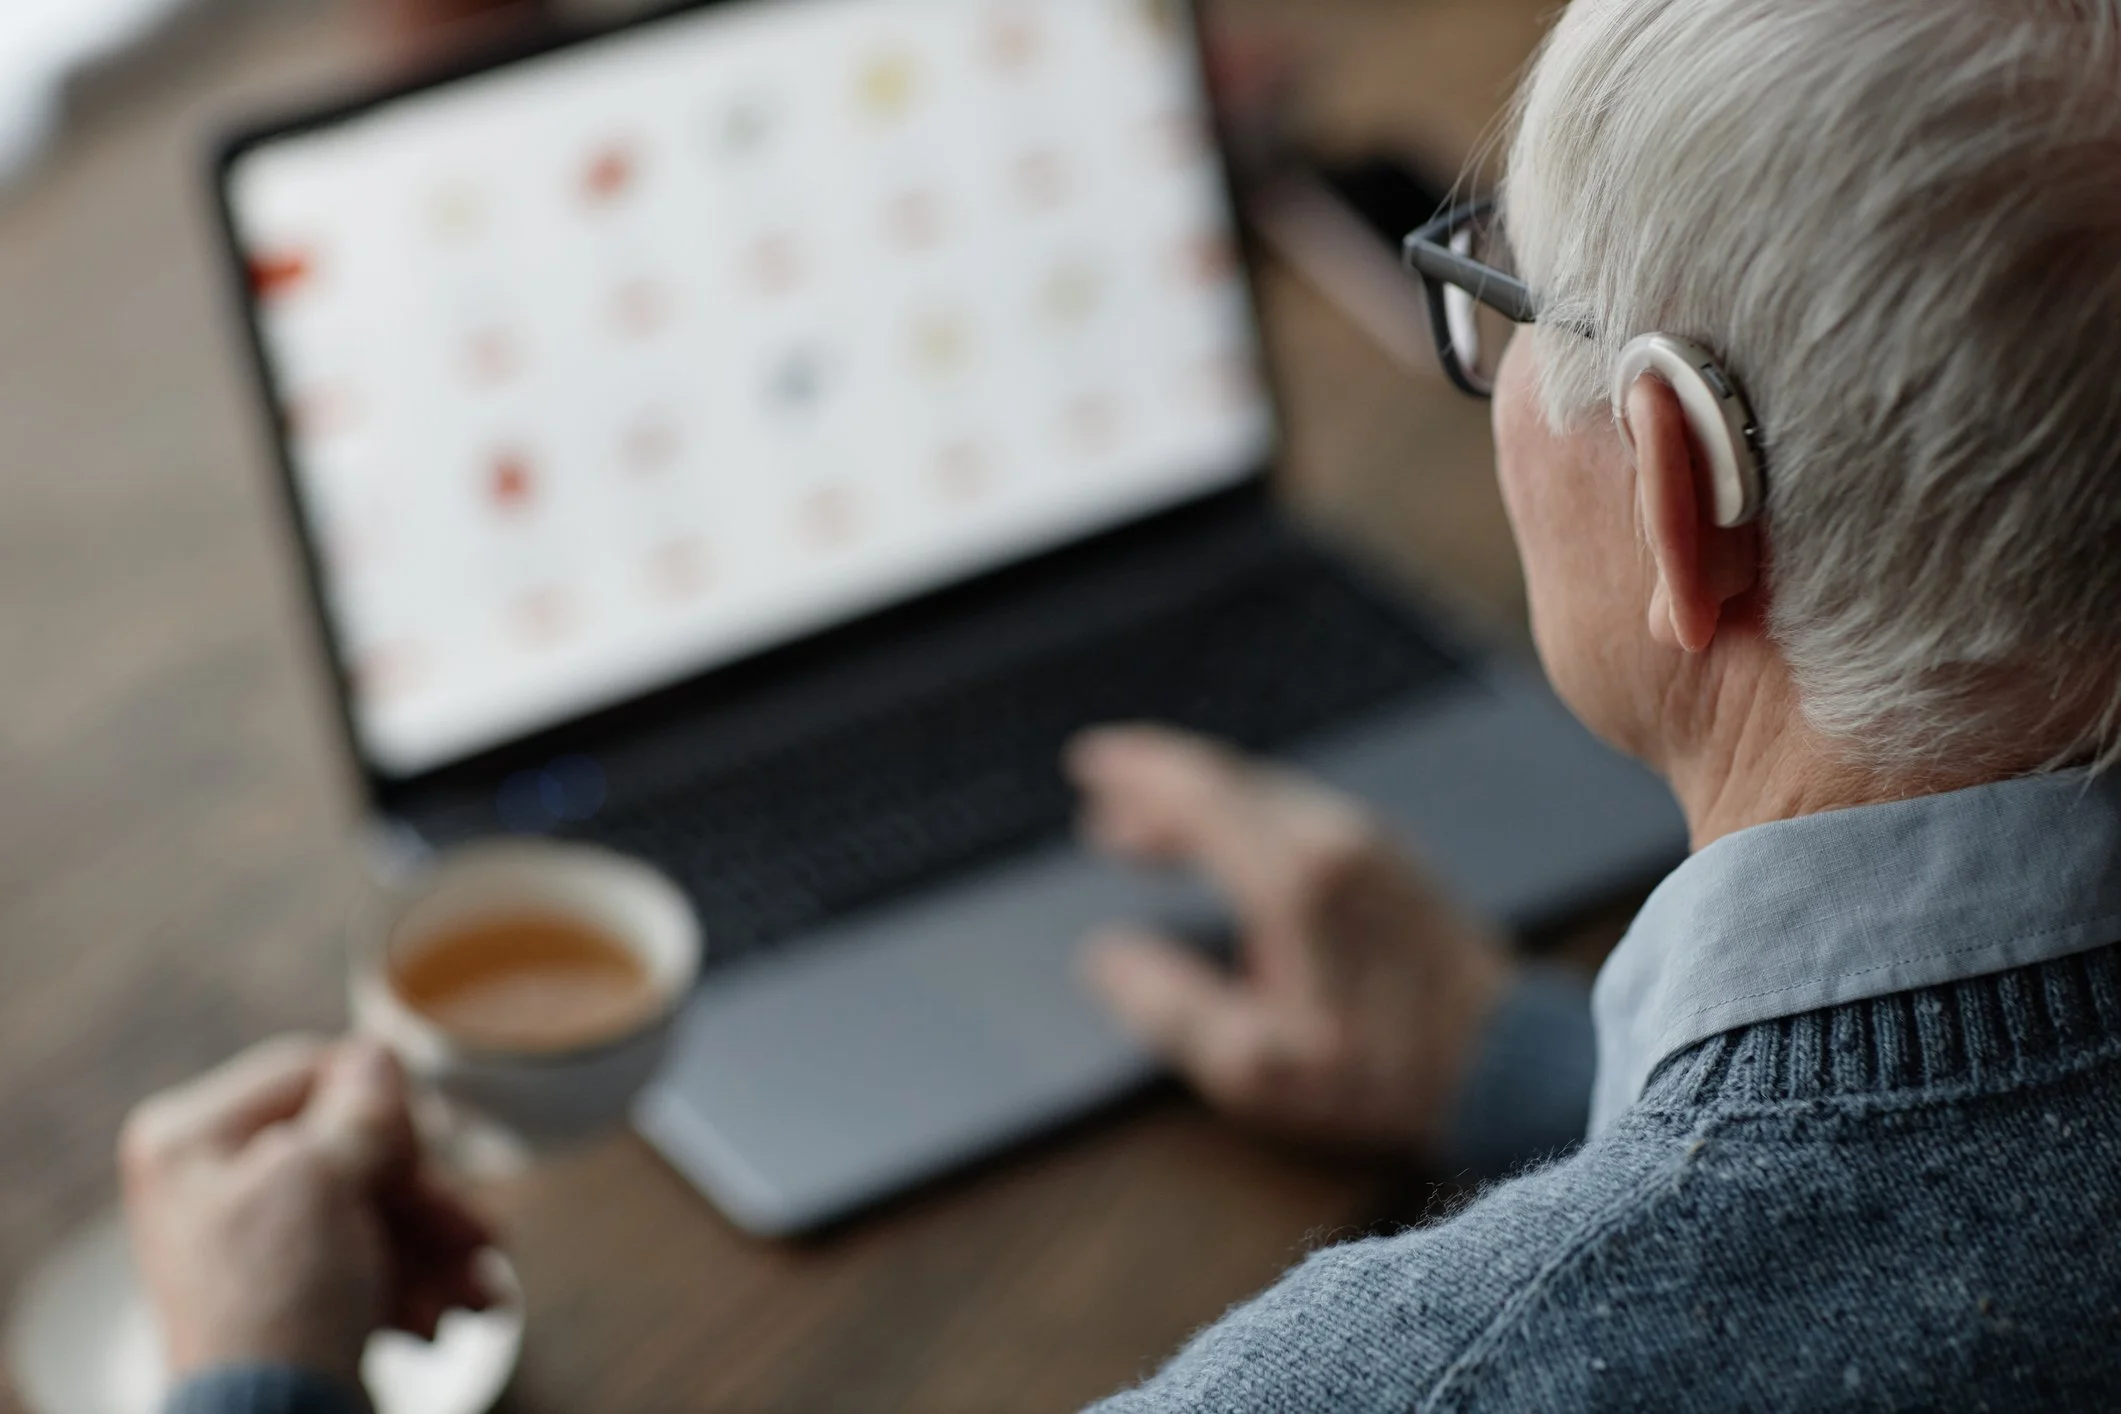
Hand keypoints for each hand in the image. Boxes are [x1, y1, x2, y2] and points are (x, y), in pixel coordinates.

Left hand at [120, 1037, 495, 1386]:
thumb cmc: (276, 1304)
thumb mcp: (322, 1180)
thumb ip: (359, 1107)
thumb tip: (379, 1050)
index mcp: (190, 1138)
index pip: (310, 1071)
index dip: (381, 1108)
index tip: (426, 1151)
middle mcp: (209, 1181)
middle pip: (353, 1147)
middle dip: (426, 1201)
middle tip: (478, 1235)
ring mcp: (248, 1239)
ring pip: (372, 1207)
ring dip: (436, 1249)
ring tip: (476, 1293)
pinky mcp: (285, 1292)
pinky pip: (365, 1258)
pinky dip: (415, 1281)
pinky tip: (453, 1311)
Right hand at [1070, 726, 1512, 1151]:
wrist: (1501, 1065)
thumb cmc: (1377, 1074)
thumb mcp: (1253, 1065)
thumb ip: (1167, 1005)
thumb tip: (1105, 956)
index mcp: (1294, 877)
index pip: (1197, 794)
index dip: (1136, 773)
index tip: (1087, 764)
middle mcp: (1333, 838)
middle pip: (1226, 781)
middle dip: (1156, 782)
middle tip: (1100, 801)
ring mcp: (1369, 841)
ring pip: (1262, 793)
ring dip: (1197, 801)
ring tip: (1143, 833)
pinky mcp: (1392, 858)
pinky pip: (1297, 811)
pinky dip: (1243, 815)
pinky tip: (1224, 846)